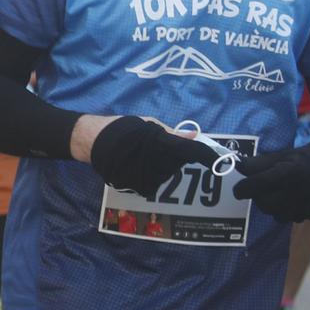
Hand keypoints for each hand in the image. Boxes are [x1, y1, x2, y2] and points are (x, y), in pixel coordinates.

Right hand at [87, 116, 218, 198]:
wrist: (92, 141)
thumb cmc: (121, 128)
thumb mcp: (147, 123)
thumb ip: (171, 133)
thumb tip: (194, 135)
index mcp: (160, 144)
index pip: (190, 151)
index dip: (205, 155)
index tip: (217, 159)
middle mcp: (157, 162)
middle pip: (179, 164)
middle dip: (177, 158)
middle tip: (161, 149)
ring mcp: (148, 176)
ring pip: (168, 173)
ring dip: (165, 166)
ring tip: (147, 155)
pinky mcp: (140, 186)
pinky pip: (155, 181)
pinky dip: (154, 174)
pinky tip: (140, 164)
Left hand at [234, 137, 309, 222]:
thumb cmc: (306, 158)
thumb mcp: (282, 155)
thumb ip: (259, 163)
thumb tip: (237, 167)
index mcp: (290, 172)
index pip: (258, 184)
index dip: (243, 188)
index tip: (238, 190)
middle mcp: (300, 190)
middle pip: (265, 204)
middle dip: (257, 198)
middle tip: (259, 190)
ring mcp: (309, 204)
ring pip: (277, 215)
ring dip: (271, 206)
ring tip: (277, 194)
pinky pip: (292, 219)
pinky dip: (287, 212)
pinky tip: (292, 200)